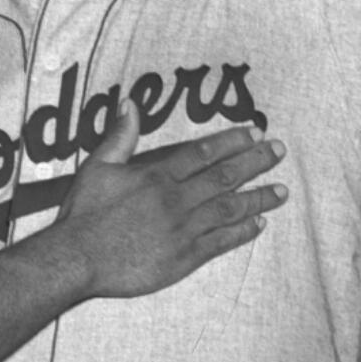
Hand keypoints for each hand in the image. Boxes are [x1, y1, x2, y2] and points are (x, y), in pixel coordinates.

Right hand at [57, 102, 286, 298]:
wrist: (78, 258)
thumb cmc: (84, 212)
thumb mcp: (98, 166)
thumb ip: (120, 136)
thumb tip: (130, 102)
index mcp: (157, 175)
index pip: (204, 153)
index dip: (233, 142)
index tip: (255, 134)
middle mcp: (176, 199)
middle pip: (225, 177)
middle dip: (256, 162)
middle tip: (279, 152)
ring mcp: (183, 229)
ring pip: (230, 209)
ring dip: (259, 198)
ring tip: (282, 191)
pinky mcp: (184, 257)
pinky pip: (221, 242)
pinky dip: (242, 232)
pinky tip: (258, 224)